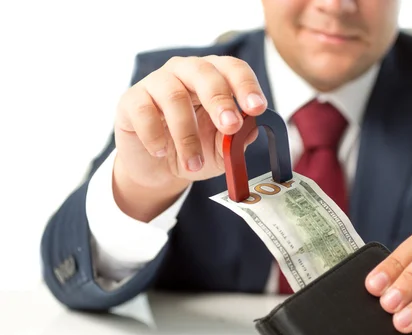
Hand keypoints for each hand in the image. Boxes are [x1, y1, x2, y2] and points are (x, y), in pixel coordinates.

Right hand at [112, 55, 266, 220]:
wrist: (157, 167)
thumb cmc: (194, 148)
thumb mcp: (221, 150)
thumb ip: (236, 140)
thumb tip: (251, 130)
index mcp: (214, 77)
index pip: (233, 68)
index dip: (246, 85)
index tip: (257, 108)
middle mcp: (186, 72)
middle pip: (204, 72)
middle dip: (220, 100)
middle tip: (230, 126)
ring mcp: (157, 83)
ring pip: (174, 96)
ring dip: (187, 135)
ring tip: (195, 163)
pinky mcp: (132, 100)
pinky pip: (144, 111)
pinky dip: (155, 136)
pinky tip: (162, 153)